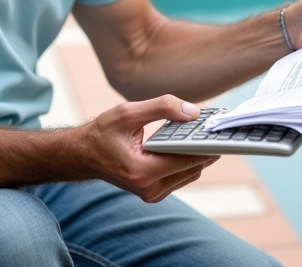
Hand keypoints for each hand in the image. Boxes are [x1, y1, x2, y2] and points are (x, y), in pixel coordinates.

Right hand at [84, 95, 217, 202]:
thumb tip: (193, 112)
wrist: (82, 155)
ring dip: (197, 154)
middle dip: (204, 146)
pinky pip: (181, 176)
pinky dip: (186, 160)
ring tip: (202, 132)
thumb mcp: (127, 113)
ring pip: (190, 173)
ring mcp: (152, 194)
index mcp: (142, 171)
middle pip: (193, 167)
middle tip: (213, 126)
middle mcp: (149, 188)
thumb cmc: (101, 134)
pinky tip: (188, 142)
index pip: (187, 159)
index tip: (219, 128)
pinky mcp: (154, 193)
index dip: (206, 143)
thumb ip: (161, 108)